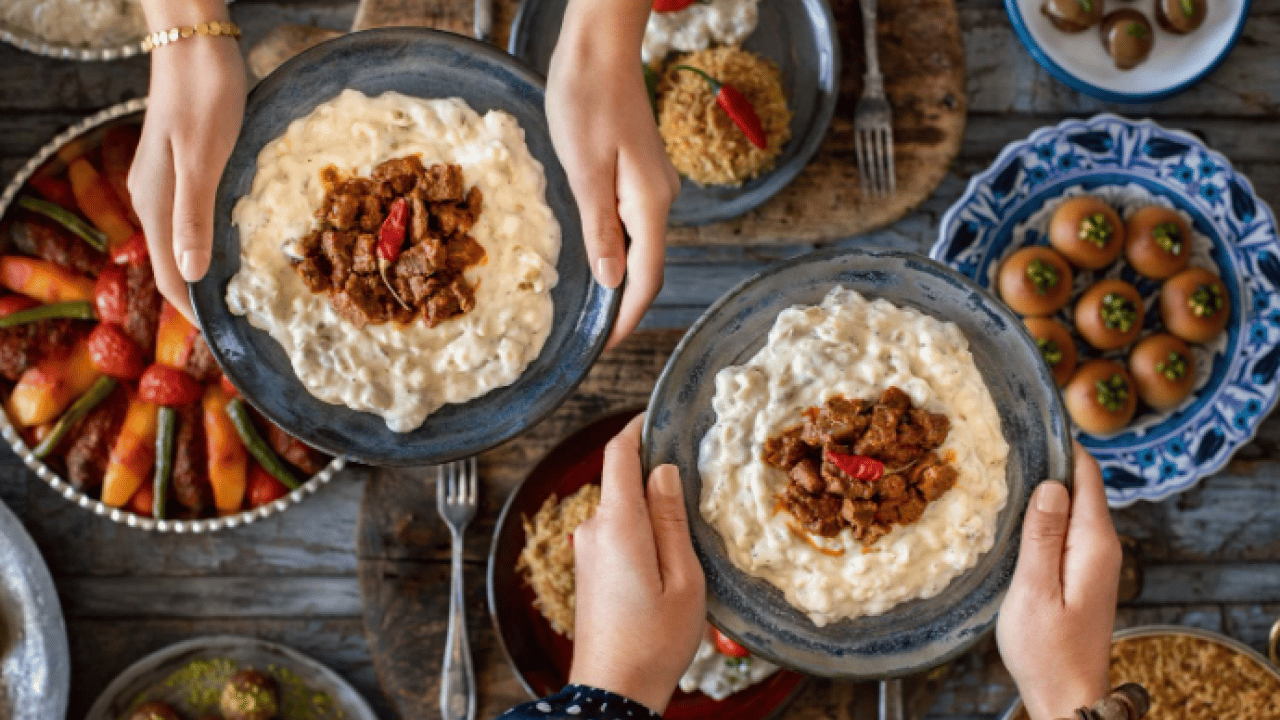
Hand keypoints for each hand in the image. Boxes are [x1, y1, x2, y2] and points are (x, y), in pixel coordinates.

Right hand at [130, 0, 246, 320]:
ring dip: (206, 272)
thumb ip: (193, 219)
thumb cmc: (203, 99)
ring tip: (239, 298)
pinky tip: (234, 248)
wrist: (195, 46)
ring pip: (180, 243)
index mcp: (155, 204)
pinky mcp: (181, 167)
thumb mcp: (202, 161)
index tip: (224, 342)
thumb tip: (190, 276)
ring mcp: (164, 183)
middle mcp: (152, 198)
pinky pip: (190, 220)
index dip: (193, 312)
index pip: (168, 276)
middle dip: (201, 298)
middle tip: (240, 328)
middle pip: (172, 264)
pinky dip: (209, 243)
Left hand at [547, 0, 680, 349]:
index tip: (605, 347)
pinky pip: (633, 224)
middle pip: (648, 266)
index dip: (628, 317)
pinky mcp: (638, 173)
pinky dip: (616, 249)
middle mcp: (659, 199)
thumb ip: (599, 228)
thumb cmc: (588, 99)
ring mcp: (652, 186)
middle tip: (591, 336)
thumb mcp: (584, 169)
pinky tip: (594, 256)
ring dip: (619, 278)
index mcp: (648, 203)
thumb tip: (612, 281)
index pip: (646, 276)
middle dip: (624, 305)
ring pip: (640, 245)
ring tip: (589, 306)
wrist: (600, 47)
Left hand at [569, 414, 705, 712]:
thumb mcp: (683, 578)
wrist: (612, 692)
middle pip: (623, 482)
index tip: (659, 415)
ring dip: (650, 511)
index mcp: (618, 525)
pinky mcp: (588, 569)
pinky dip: (640, 532)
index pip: (618, 454)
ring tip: (689, 532)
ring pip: (622, 510)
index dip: (637, 427)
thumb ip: (671, 519)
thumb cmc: (654, 641)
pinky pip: (615, 533)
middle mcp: (593, 530)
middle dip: (655, 476)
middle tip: (697, 482)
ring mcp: (586, 550)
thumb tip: (662, 470)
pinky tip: (666, 558)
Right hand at [997, 443, 1122, 719]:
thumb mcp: (1035, 589)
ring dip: (1042, 490)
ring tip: (1002, 471)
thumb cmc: (1047, 649)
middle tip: (1002, 442)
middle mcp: (1101, 546)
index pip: (1087, 474)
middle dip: (1047, 463)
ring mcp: (1093, 560)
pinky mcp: (1081, 573)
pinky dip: (1043, 515)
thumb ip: (1042, 535)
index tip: (1029, 422)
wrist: (1066, 696)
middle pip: (1080, 486)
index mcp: (1094, 543)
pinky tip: (1014, 515)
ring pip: (1070, 507)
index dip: (1062, 444)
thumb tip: (1051, 483)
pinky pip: (1065, 528)